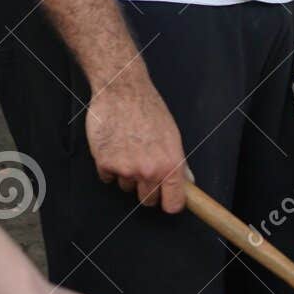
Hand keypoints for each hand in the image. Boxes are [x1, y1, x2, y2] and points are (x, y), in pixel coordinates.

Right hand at [85, 75, 186, 212]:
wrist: (122, 90)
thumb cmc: (149, 108)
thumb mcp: (172, 135)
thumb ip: (178, 163)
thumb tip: (187, 182)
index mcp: (170, 164)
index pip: (173, 203)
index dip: (170, 203)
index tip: (168, 201)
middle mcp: (149, 170)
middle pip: (148, 200)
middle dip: (147, 188)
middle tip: (145, 166)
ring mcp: (126, 169)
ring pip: (127, 187)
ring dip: (127, 174)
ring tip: (129, 148)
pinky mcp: (105, 164)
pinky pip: (108, 177)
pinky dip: (109, 166)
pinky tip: (114, 146)